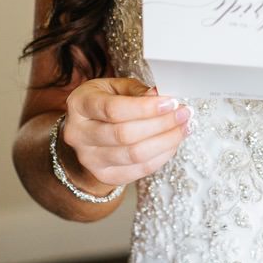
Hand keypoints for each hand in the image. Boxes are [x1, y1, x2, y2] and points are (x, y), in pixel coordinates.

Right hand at [61, 77, 192, 188]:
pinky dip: (161, 156)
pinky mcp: (104, 175)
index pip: (113, 110)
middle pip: (124, 135)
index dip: (146, 108)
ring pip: (134, 155)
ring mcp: (89, 159)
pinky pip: (139, 170)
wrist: (87, 129)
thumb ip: (138, 91)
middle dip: (161, 124)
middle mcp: (78, 134)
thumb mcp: (116, 87)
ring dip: (166, 141)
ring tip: (183, 128)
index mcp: (80, 105)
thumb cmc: (105, 101)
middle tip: (184, 114)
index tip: (171, 103)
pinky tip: (172, 143)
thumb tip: (161, 96)